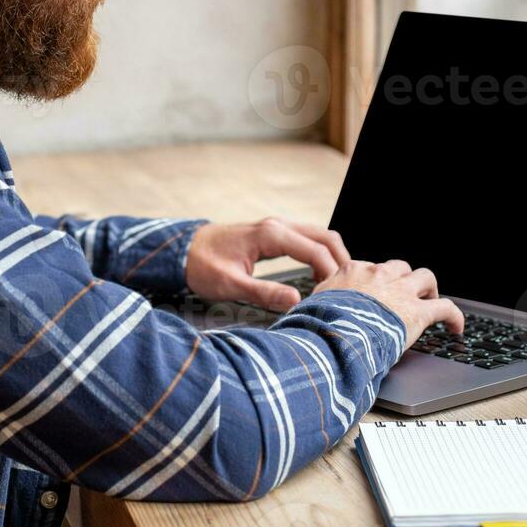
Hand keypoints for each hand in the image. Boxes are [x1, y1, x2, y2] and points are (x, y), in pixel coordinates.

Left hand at [185, 218, 349, 312]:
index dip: (331, 273)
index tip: (333, 296)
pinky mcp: (272, 234)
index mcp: (270, 234)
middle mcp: (277, 226)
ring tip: (334, 285)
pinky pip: (306, 239)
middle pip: (326, 237)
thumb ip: (265, 293)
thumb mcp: (231, 285)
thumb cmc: (202, 266)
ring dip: (332, 256)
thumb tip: (296, 301)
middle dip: (341, 261)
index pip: (316, 250)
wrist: (181, 251)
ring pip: (318, 236)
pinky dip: (320, 254)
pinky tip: (319, 275)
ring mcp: (276, 227)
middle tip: (345, 289)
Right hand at [313, 259, 463, 346]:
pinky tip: (457, 328)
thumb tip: (306, 309)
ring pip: (425, 277)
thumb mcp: (311, 305)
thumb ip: (318, 301)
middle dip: (403, 280)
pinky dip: (454, 316)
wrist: (334, 333)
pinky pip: (446, 307)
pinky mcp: (418, 312)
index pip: (370, 268)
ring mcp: (400, 291)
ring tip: (430, 302)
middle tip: (404, 296)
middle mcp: (378, 275)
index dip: (376, 281)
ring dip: (428, 289)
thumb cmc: (319, 323)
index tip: (375, 294)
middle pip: (399, 267)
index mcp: (352, 271)